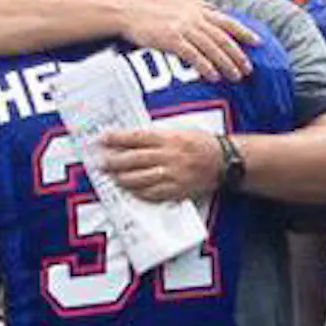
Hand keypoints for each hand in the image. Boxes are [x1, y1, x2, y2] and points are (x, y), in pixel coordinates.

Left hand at [98, 128, 221, 202]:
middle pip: (134, 159)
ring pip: (140, 178)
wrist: (225, 161)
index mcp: (169, 138)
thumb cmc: (202, 144)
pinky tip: (131, 190)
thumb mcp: (181, 131)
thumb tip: (132, 140)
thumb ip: (158, 136)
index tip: (103, 139)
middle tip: (101, 162)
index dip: (117, 139)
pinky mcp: (177, 190)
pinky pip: (153, 193)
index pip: (136, 138)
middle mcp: (169, 156)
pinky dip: (139, 192)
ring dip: (123, 178)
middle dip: (114, 161)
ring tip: (113, 177)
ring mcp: (173, 175)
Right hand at [120, 0, 258, 81]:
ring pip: (211, 47)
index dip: (244, 32)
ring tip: (235, 76)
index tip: (258, 43)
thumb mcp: (179, 2)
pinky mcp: (170, 39)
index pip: (227, 21)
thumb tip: (217, 12)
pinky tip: (213, 76)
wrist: (128, 12)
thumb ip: (199, 8)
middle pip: (222, 37)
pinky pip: (192, 55)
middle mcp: (194, 17)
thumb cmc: (151, 9)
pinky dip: (205, 65)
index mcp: (198, 8)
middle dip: (238, 54)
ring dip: (225, 63)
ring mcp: (182, 27)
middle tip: (248, 69)